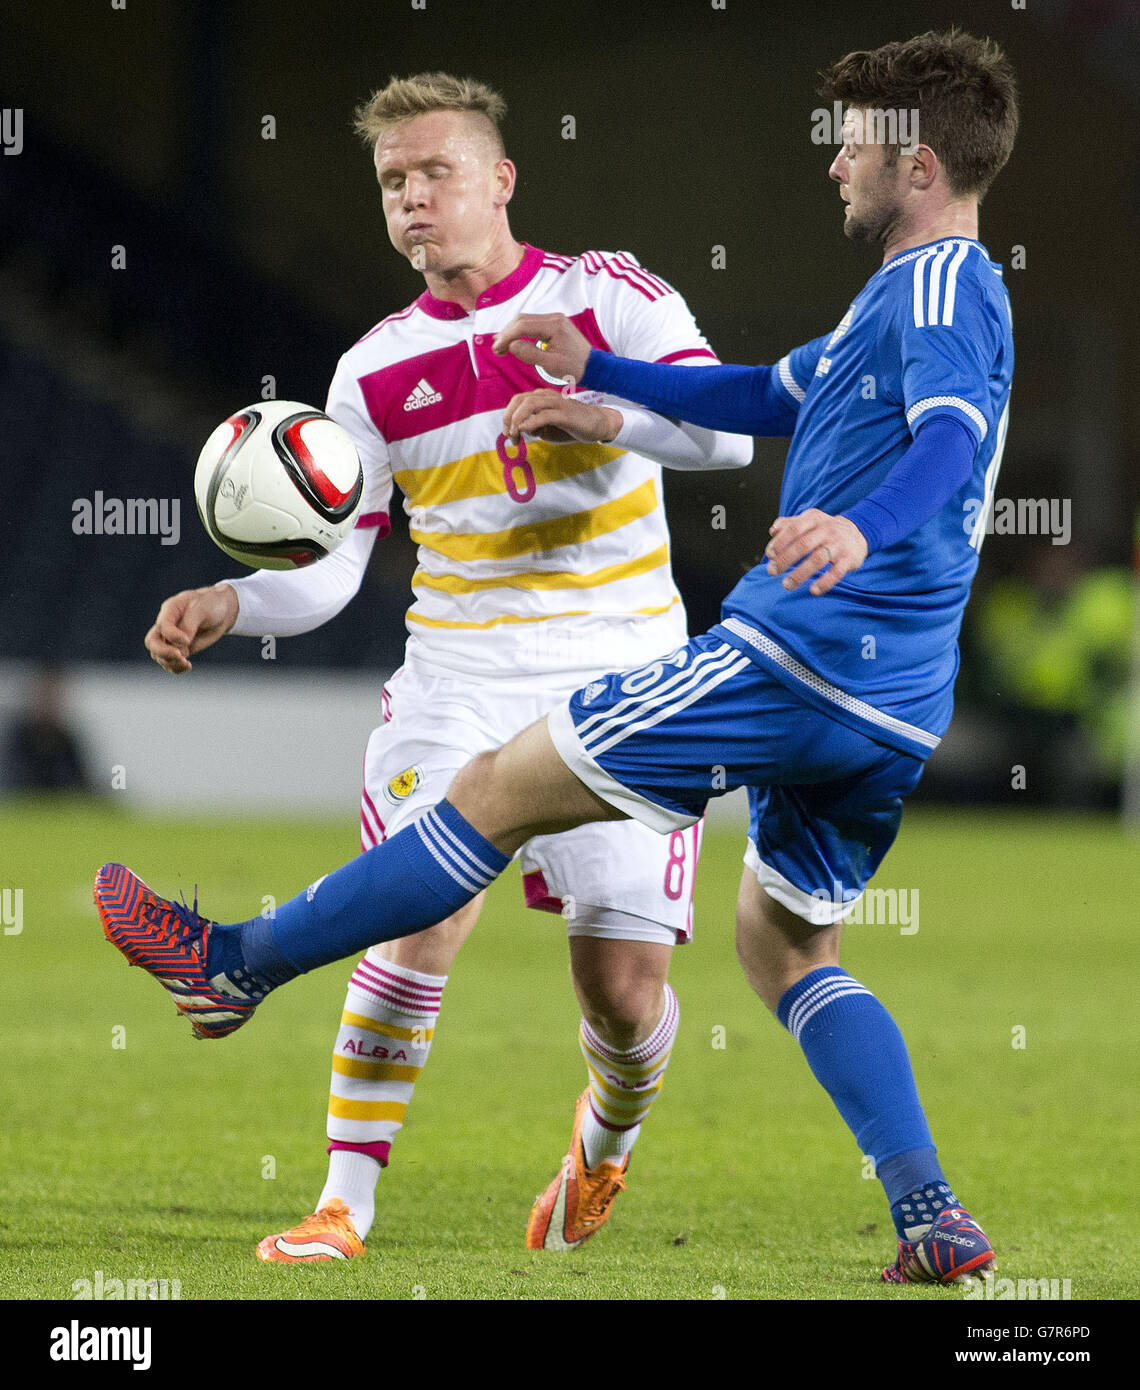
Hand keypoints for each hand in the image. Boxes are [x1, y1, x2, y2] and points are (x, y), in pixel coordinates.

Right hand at [145, 584, 238, 672]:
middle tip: (180, 657)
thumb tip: (182, 645)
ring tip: (187, 664)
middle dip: (163, 652)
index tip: (187, 640)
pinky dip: (175, 667)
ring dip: (170, 662)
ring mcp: (171, 638)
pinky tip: (188, 666)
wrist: (222, 611)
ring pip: (158, 655)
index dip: (172, 636)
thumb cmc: (211, 605)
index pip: (162, 626)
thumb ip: (189, 626)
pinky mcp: (180, 649)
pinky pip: (170, 662)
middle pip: (152, 642)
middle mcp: (166, 625)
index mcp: (170, 610)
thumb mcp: (202, 610)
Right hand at [491, 312, 590, 383]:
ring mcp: (555, 320)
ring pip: (526, 321)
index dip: (506, 336)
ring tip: (501, 347)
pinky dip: (521, 333)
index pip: (523, 326)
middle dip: (506, 333)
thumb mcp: (551, 365)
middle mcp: (554, 318)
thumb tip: (511, 346)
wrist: (593, 366)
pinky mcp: (554, 325)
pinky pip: (532, 325)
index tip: (496, 348)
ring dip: (512, 333)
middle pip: (522, 320)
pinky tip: (513, 342)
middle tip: (496, 349)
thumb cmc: (575, 367)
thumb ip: (530, 354)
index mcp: (554, 326)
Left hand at [502, 389, 622, 444]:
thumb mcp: (548, 428)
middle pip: (520, 400)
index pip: (517, 400)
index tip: (508, 434)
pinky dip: (531, 422)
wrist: (598, 424)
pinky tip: (525, 430)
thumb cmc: (571, 426)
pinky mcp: (565, 414)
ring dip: (517, 419)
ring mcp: (556, 403)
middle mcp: (547, 396)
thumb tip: (521, 430)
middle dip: (509, 417)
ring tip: (515, 433)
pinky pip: (544, 415)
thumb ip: (534, 427)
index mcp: (541, 397)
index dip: (508, 416)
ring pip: (530, 404)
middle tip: (509, 435)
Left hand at [764, 510, 867, 595]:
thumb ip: (789, 524)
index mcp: (814, 519)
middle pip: (803, 544)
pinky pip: (836, 572)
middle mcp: (827, 530)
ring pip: (818, 559)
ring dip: (800, 574)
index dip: (780, 541)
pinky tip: (813, 591)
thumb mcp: (809, 521)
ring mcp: (838, 545)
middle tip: (772, 571)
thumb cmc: (824, 530)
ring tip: (787, 585)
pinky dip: (824, 583)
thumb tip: (773, 531)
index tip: (769, 554)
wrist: (857, 533)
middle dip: (785, 559)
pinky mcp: (848, 559)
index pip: (794, 528)